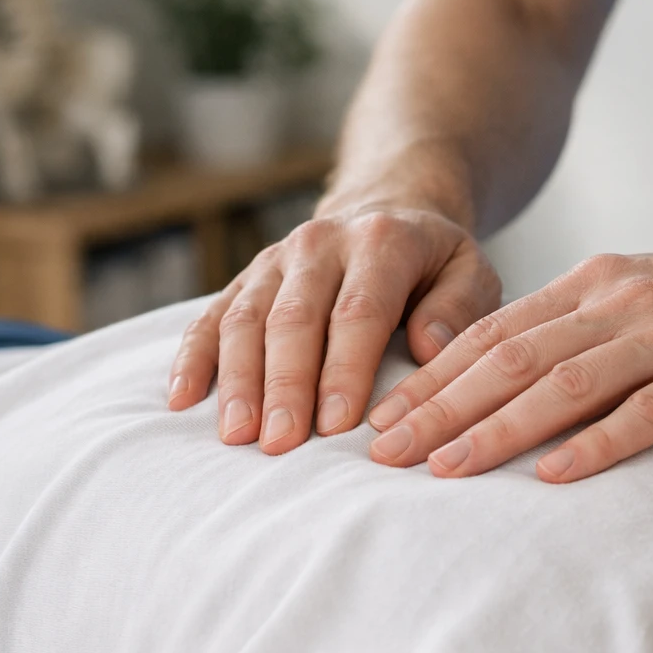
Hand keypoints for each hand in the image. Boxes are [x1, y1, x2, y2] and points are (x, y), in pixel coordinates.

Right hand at [167, 201, 501, 453]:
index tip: (338, 425)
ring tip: (237, 435)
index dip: (344, 369)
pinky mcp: (248, 279)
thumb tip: (429, 347)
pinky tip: (181, 398)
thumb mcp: (472, 271)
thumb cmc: (436, 262)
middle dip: (285, 385)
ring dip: (238, 380)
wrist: (388, 208)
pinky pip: (211, 316)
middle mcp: (320, 244)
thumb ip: (458, 308)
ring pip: (246, 319)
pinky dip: (193, 356)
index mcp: (381, 242)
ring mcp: (276, 261)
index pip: (358, 311)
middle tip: (281, 444)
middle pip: (294, 320)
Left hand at [364, 227, 652, 481]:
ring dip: (496, 428)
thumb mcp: (648, 295)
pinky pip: (648, 411)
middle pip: (510, 357)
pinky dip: (596, 443)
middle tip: (379, 453)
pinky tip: (553, 475)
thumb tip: (514, 376)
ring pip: (564, 383)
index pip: (494, 331)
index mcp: (598, 282)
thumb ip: (584, 328)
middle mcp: (622, 302)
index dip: (431, 376)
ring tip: (442, 469)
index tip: (379, 417)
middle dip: (438, 406)